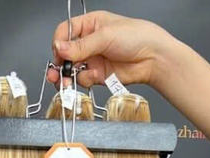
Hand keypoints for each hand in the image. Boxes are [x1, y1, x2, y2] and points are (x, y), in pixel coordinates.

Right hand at [46, 12, 177, 93]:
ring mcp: (94, 60)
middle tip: (55, 74)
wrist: (153, 58)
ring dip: (69, 76)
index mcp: (89, 25)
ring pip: (73, 69)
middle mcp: (90, 42)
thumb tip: (59, 48)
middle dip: (59, 64)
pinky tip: (94, 77)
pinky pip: (86, 79)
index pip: (65, 32)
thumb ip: (81, 46)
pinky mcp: (100, 75)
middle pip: (66, 53)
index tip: (58, 53)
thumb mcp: (104, 36)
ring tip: (67, 81)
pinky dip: (86, 80)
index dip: (59, 43)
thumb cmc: (136, 37)